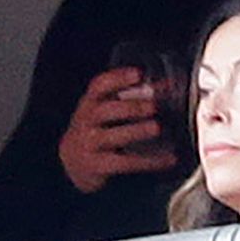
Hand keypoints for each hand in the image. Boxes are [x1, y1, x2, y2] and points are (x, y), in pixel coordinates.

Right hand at [58, 66, 177, 192]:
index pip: (99, 86)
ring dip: (136, 131)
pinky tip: (167, 159)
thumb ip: (134, 96)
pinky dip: (148, 161)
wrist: (73, 162)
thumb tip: (167, 85)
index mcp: (90, 102)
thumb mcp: (106, 109)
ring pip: (112, 137)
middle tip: (152, 106)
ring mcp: (90, 144)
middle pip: (104, 111)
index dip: (117, 78)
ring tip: (156, 128)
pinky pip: (125, 163)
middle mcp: (86, 121)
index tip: (138, 74)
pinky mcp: (99, 166)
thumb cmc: (96, 128)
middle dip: (130, 107)